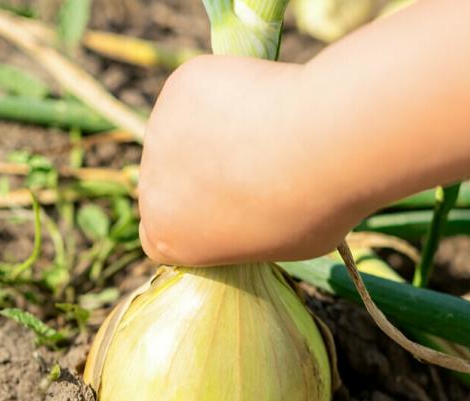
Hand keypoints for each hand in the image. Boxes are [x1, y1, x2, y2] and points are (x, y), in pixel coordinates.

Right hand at [138, 55, 358, 265]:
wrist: (320, 148)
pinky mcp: (180, 85)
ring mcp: (160, 129)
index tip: (234, 208)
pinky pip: (204, 89)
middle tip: (259, 163)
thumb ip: (243, 229)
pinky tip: (265, 101)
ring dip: (217, 127)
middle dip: (205, 170)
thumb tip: (251, 206)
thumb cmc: (309, 210)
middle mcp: (150, 186)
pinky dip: (230, 92)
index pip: (164, 231)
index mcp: (167, 237)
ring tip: (270, 132)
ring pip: (188, 128)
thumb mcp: (278, 245)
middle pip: (171, 176)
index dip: (198, 218)